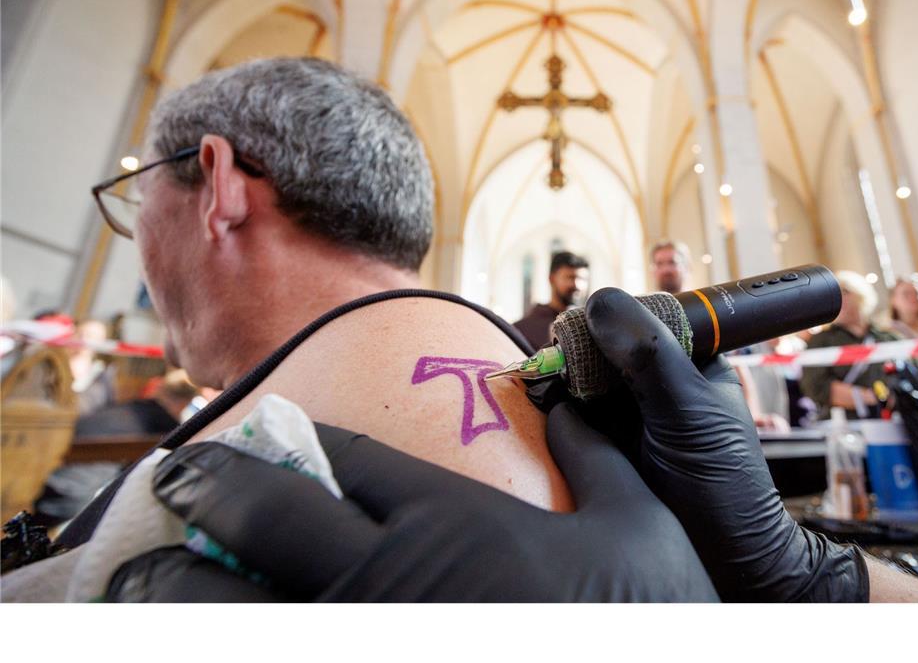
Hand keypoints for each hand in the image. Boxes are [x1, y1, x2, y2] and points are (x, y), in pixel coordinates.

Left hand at [105, 405, 717, 601]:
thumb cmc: (644, 614)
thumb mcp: (640, 524)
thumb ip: (597, 456)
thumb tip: (566, 405)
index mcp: (452, 522)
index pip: (349, 457)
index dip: (294, 440)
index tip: (261, 438)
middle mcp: (387, 577)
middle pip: (265, 515)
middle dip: (209, 490)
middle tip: (177, 479)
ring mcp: (363, 639)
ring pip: (230, 605)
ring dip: (179, 585)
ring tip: (148, 577)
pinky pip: (262, 657)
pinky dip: (229, 636)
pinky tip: (208, 625)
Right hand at [573, 287, 868, 601]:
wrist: (722, 562)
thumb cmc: (724, 487)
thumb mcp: (688, 412)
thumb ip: (650, 355)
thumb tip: (601, 300)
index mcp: (689, 362)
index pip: (640, 319)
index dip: (610, 320)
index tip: (584, 333)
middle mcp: (653, 384)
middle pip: (603, 345)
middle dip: (579, 351)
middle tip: (562, 364)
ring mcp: (624, 415)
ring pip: (580, 378)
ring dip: (561, 379)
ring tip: (549, 384)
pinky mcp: (597, 447)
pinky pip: (566, 416)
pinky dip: (551, 408)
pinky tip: (544, 407)